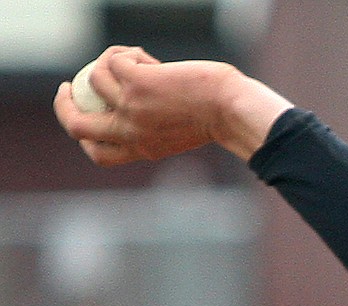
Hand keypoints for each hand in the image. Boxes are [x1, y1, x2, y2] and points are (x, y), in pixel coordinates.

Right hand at [54, 46, 292, 165]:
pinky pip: (114, 59)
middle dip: (63, 105)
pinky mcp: (135, 82)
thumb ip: (148, 128)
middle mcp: (130, 133)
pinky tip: (151, 60)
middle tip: (66, 86)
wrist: (228, 109)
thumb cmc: (211, 119)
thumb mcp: (174, 133)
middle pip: (77, 126)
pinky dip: (128, 53)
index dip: (83, 137)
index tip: (82, 116)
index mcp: (141, 150)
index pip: (99, 154)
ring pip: (93, 79)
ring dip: (110, 64)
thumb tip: (124, 109)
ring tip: (138, 61)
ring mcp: (130, 107)